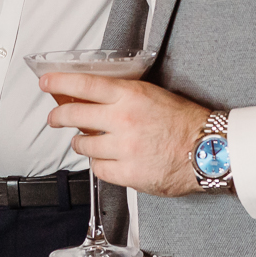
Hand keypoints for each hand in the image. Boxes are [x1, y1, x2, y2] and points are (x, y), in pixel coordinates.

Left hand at [41, 73, 208, 197]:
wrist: (209, 150)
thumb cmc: (185, 122)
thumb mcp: (153, 95)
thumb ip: (123, 96)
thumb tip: (92, 97)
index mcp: (131, 96)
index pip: (85, 85)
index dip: (60, 83)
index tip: (46, 83)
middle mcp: (124, 120)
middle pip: (75, 116)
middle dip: (58, 117)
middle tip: (54, 118)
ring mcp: (125, 148)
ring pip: (83, 146)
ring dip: (81, 144)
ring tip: (88, 142)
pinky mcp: (129, 173)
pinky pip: (99, 169)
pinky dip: (99, 165)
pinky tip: (107, 159)